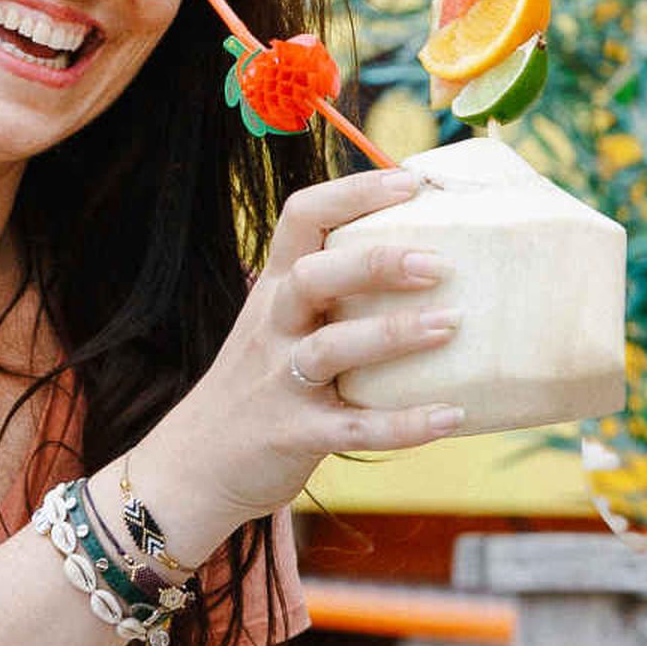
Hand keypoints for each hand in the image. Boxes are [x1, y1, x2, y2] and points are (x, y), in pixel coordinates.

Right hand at [132, 169, 461, 545]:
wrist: (194, 464)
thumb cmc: (260, 384)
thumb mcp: (281, 325)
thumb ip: (335, 294)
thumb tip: (427, 254)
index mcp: (276, 289)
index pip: (302, 217)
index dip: (353, 192)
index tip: (410, 181)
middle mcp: (274, 327)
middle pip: (314, 277)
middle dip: (376, 263)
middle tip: (439, 263)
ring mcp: (280, 382)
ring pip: (332, 349)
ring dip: (393, 334)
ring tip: (451, 326)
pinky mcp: (294, 435)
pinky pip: (354, 429)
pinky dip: (404, 423)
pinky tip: (452, 415)